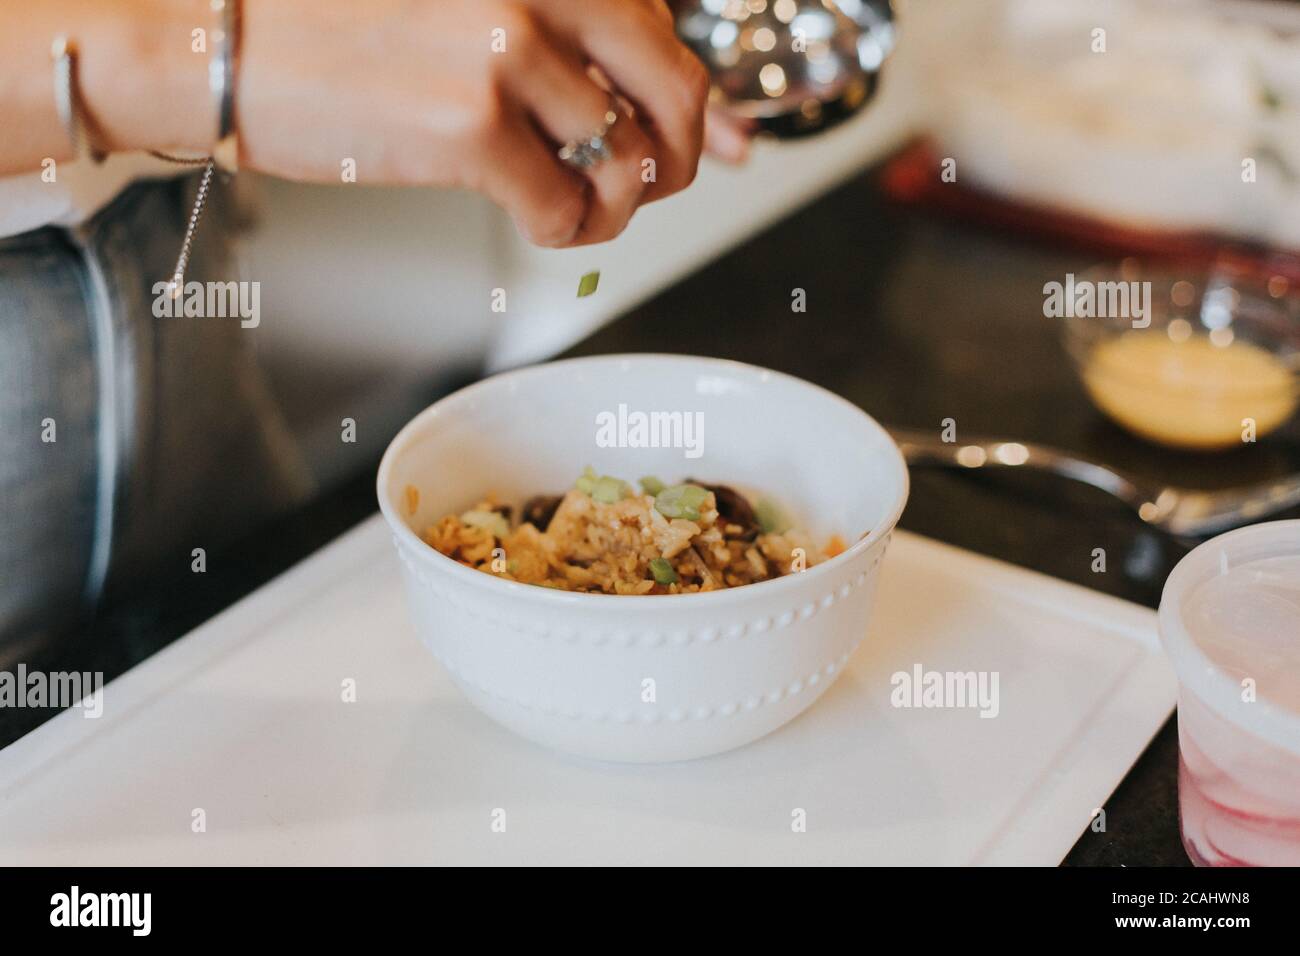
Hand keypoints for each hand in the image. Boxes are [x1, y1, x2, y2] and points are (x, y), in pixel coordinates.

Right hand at [237, 0, 709, 246]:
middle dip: (674, 157)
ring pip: (630, 160)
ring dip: (615, 206)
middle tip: (645, 185)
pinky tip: (533, 219)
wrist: (226, 42)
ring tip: (576, 209)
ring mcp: (510, 47)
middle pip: (676, 90)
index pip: (663, 24)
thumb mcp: (477, 2)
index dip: (692, 99)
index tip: (708, 140)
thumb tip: (694, 111)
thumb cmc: (342, 24)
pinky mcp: (473, 122)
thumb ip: (573, 38)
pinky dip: (564, 231)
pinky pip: (567, 208)